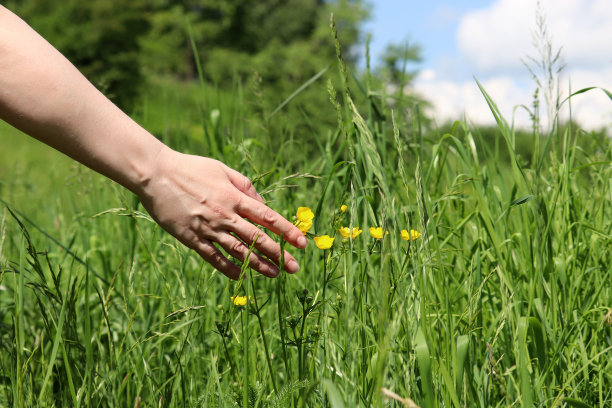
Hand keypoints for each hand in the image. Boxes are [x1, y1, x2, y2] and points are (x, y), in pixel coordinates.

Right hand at [138, 146, 307, 278]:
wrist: (155, 174)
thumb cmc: (191, 169)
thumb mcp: (223, 170)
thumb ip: (246, 187)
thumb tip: (264, 206)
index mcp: (234, 197)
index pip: (267, 217)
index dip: (286, 231)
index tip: (301, 243)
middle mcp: (225, 215)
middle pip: (257, 238)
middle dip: (278, 254)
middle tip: (293, 267)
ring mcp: (208, 228)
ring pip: (238, 251)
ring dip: (258, 264)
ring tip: (275, 274)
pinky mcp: (191, 238)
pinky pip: (214, 257)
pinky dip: (229, 268)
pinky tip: (242, 277)